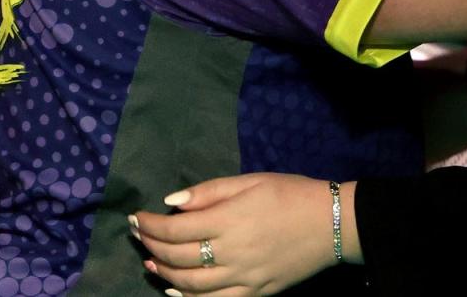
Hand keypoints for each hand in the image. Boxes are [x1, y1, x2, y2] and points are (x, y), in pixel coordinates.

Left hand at [131, 174, 351, 294]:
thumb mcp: (252, 180)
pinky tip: (175, 291)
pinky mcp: (253, 294)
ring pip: (190, 285)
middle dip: (151, 245)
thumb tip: (172, 202)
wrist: (331, 224)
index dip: (150, 225)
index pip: (176, 228)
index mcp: (230, 219)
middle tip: (138, 236)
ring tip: (150, 262)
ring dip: (164, 274)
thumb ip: (211, 191)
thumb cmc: (290, 193)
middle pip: (178, 257)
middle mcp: (231, 252)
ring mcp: (242, 278)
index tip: (135, 218)